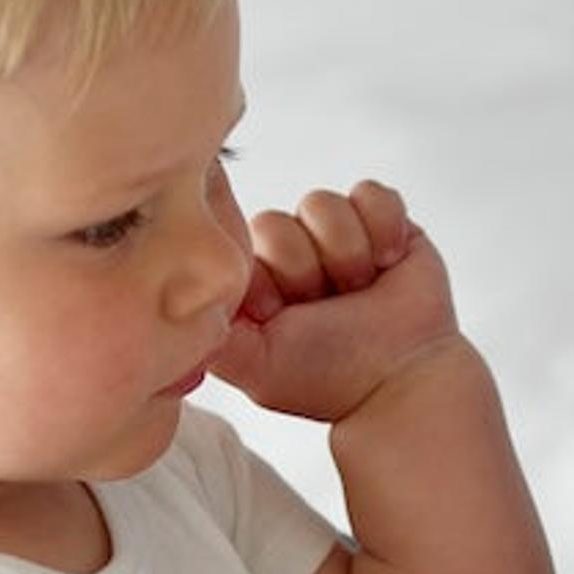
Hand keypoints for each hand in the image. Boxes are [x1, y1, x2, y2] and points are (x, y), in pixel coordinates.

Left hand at [207, 180, 463, 423]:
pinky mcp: (384, 221)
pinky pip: (369, 193)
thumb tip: (171, 301)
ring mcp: (338, 236)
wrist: (402, 380)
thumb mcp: (253, 364)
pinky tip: (389, 265)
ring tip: (361, 290)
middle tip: (328, 306)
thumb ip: (208, 332)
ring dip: (346, 253)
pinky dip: (383, 228)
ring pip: (322, 204)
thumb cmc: (330, 378)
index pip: (239, 246)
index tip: (280, 314)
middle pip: (277, 222)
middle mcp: (294, 255)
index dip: (265, 276)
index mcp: (258, 283)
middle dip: (307, 268)